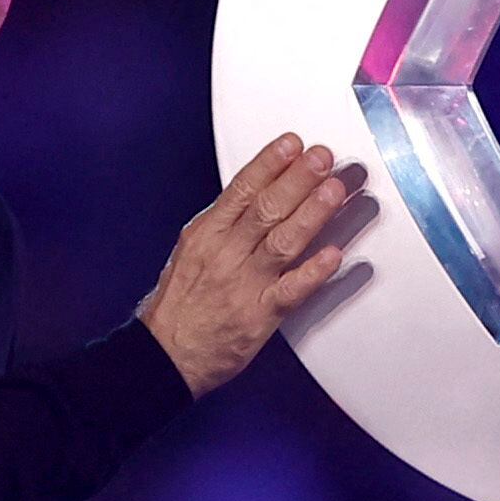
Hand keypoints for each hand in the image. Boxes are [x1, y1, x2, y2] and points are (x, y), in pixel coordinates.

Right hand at [137, 133, 353, 398]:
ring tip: (335, 191)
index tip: (292, 144)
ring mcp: (243, 285)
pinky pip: (291, 290)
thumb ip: (224, 224)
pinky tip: (334, 255)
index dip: (269, 163)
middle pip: (265, 208)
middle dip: (297, 179)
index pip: (241, 189)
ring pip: (282, 242)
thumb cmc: (179, 305)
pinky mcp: (258, 317)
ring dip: (311, 214)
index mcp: (206, 234)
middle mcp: (224, 254)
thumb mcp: (191, 251)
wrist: (164, 356)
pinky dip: (313, 272)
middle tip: (322, 157)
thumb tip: (257, 193)